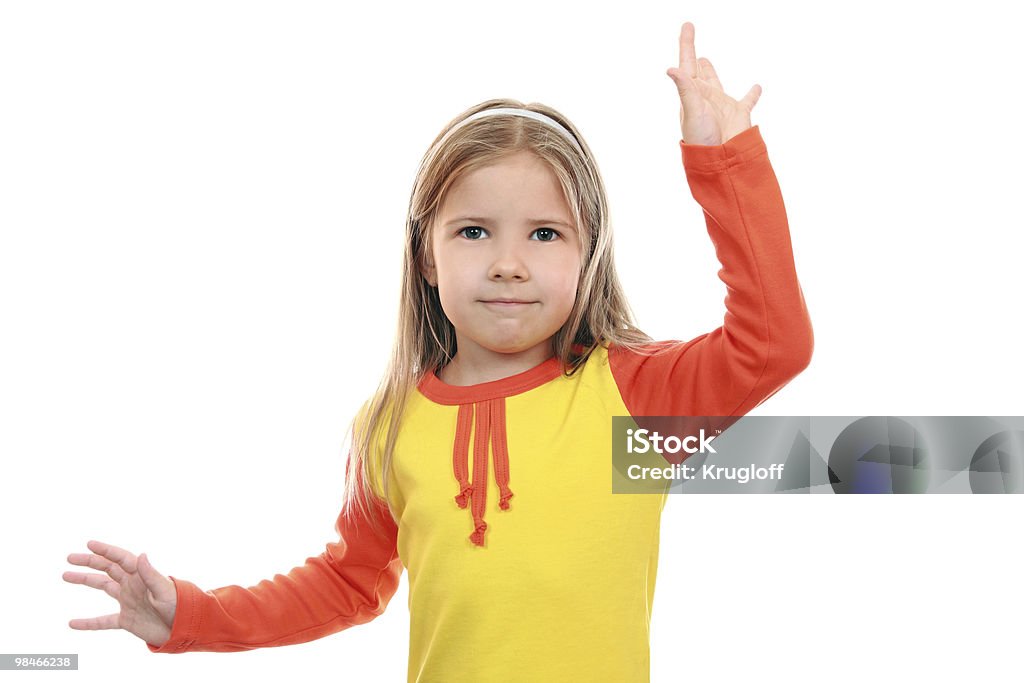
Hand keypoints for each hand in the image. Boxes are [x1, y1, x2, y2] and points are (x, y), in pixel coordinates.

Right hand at [64, 540, 176, 647]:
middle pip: (107, 569)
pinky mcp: (126, 619)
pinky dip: (88, 622)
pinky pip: (103, 621)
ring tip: (66, 575)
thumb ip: (150, 574)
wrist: (183, 629)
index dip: (105, 550)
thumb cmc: (178, 606)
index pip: (120, 558)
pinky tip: (73, 623)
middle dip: (89, 562)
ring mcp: (128, 601)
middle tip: (70, 558)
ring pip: (103, 587)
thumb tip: (141, 555)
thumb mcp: (164, 590)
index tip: (89, 544)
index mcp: (141, 575)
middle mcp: (132, 585)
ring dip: (85, 580)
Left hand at [666, 22, 760, 145]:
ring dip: (711, 72)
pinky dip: (753, 94)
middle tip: (689, 38)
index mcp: (693, 93)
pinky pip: (747, 101)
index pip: (687, 63)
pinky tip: (757, 87)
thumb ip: (685, 89)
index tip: (687, 25)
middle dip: (692, 54)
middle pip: (698, 70)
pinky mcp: (739, 114)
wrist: (722, 160)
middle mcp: (706, 97)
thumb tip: (671, 70)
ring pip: (716, 83)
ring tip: (706, 59)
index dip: (686, 43)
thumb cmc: (702, 139)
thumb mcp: (692, 112)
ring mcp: (722, 105)